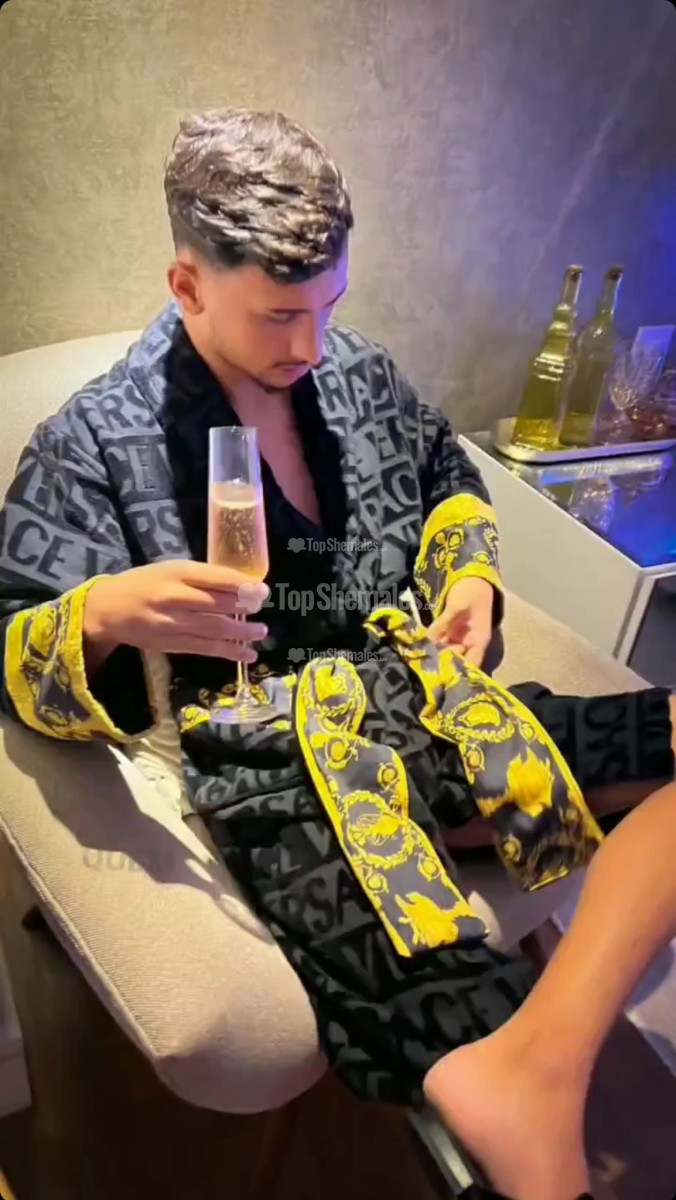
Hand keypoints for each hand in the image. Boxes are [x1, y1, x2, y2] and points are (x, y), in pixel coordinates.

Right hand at [83, 560, 268, 669]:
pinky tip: (247, 654)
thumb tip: (242, 587)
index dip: (241, 585)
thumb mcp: (171, 569)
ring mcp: (172, 623)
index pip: (215, 578)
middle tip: (262, 608)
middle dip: (244, 607)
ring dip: (241, 633)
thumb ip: (202, 577)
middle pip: (216, 604)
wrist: (108, 609)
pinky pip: (204, 648)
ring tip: (261, 633)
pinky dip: (228, 651)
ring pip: (213, 629)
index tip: (261, 589)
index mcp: (176, 572)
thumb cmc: (145, 583)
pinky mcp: (171, 643)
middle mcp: (174, 597)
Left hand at [427, 576, 494, 666]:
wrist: (472, 576)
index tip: (442, 674)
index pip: (472, 664)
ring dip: (435, 655)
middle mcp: (470, 643)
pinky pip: (441, 642)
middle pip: (457, 661)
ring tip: (419, 659)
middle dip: (442, 664)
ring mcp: (460, 637)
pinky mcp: (450, 632)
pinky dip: (432, 645)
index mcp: (479, 640)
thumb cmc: (470, 591)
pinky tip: (420, 648)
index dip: (459, 671)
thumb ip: (443, 623)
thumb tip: (429, 639)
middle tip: (424, 666)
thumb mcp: (457, 606)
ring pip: (447, 653)